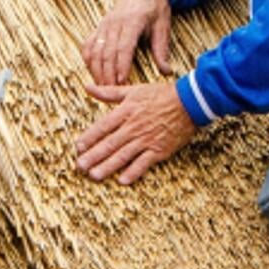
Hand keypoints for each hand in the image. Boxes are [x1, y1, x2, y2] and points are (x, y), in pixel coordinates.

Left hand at [75, 80, 194, 184]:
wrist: (190, 102)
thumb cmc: (161, 95)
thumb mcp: (133, 90)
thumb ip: (109, 92)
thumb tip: (88, 88)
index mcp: (126, 111)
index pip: (102, 127)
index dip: (89, 138)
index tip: (78, 147)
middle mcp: (134, 127)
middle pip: (110, 144)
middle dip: (93, 156)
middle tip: (79, 166)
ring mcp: (146, 140)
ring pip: (123, 155)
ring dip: (108, 166)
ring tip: (94, 175)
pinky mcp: (159, 150)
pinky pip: (144, 163)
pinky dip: (133, 172)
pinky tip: (123, 180)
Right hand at [82, 0, 173, 85]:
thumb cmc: (155, 7)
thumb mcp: (163, 27)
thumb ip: (161, 50)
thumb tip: (166, 71)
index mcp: (132, 22)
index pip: (123, 47)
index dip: (120, 66)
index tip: (121, 82)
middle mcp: (115, 23)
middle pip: (107, 52)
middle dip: (108, 74)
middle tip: (111, 91)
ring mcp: (104, 24)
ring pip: (95, 50)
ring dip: (96, 69)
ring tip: (102, 86)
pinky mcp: (100, 26)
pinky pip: (88, 44)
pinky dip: (88, 59)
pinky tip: (92, 71)